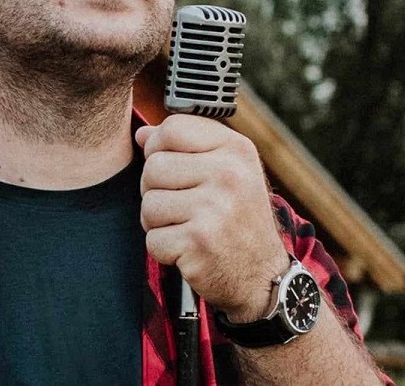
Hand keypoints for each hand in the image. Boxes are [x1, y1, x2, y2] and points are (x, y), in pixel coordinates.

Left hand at [137, 114, 288, 321]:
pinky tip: (189, 249)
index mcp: (236, 149)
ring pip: (148, 203)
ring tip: (187, 227)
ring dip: (159, 222)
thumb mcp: (226, 171)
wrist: (262, 276)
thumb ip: (185, 147)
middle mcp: (229, 175)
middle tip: (184, 206)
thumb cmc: (238, 218)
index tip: (173, 167)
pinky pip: (152, 238)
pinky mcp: (199, 242)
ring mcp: (214, 209)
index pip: (173, 128)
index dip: (159, 147)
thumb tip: (142, 134)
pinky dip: (164, 249)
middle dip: (157, 190)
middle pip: (153, 166)